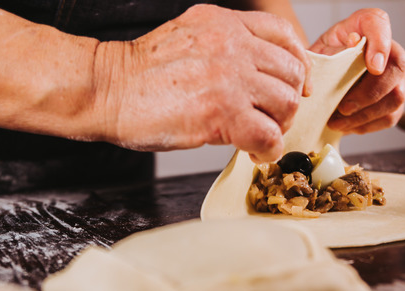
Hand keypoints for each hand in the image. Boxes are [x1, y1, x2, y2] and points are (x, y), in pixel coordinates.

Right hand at [94, 4, 310, 162]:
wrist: (107, 90)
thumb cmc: (140, 74)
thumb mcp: (188, 36)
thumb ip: (224, 44)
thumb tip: (256, 74)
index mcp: (224, 23)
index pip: (284, 34)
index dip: (298, 63)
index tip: (296, 84)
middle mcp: (232, 45)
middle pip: (291, 72)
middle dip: (287, 101)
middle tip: (271, 118)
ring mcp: (229, 78)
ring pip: (286, 104)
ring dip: (277, 126)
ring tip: (259, 136)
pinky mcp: (222, 113)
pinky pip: (268, 135)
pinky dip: (267, 150)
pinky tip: (253, 153)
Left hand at [309, 9, 404, 134]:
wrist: (322, 78)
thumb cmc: (322, 61)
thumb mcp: (317, 52)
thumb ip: (330, 48)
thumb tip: (352, 43)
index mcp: (365, 27)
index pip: (379, 24)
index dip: (381, 43)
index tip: (372, 66)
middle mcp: (388, 49)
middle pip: (397, 67)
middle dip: (369, 93)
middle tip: (343, 108)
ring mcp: (396, 76)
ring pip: (396, 97)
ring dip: (364, 115)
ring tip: (338, 123)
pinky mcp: (394, 100)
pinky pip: (390, 117)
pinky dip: (366, 125)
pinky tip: (347, 126)